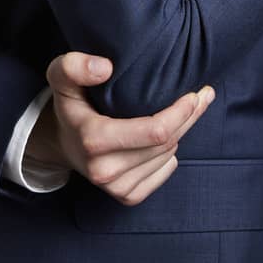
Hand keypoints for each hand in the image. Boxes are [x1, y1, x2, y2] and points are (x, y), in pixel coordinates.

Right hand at [25, 51, 214, 204]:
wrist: (62, 142)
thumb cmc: (70, 103)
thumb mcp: (61, 76)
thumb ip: (74, 66)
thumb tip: (105, 68)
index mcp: (93, 140)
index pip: (155, 131)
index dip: (181, 113)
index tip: (194, 94)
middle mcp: (104, 170)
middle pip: (166, 143)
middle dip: (188, 118)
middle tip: (201, 96)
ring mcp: (116, 187)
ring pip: (168, 156)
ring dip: (180, 133)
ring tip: (184, 113)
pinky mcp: (126, 196)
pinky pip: (164, 172)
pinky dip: (170, 154)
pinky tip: (165, 139)